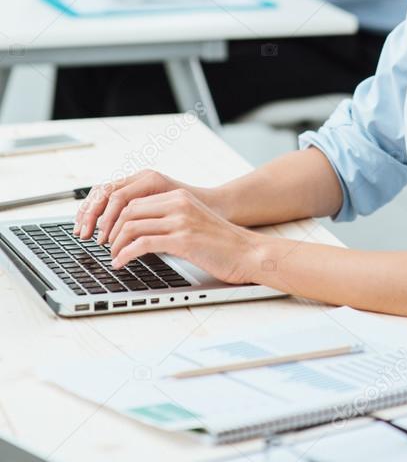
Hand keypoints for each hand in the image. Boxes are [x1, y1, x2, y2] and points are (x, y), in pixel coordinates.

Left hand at [107, 189, 262, 284]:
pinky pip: (142, 243)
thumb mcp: (191, 222)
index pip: (134, 200)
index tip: (105, 233)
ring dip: (115, 244)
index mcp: (178, 197)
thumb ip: (168, 220)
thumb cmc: (220, 243)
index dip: (114, 217)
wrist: (247, 252)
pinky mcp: (183, 239)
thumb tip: (136, 232)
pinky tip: (121, 263)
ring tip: (112, 256)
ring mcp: (181, 220)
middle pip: (128, 210)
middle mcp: (178, 204)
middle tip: (103, 245)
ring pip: (131, 226)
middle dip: (109, 230)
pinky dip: (125, 254)